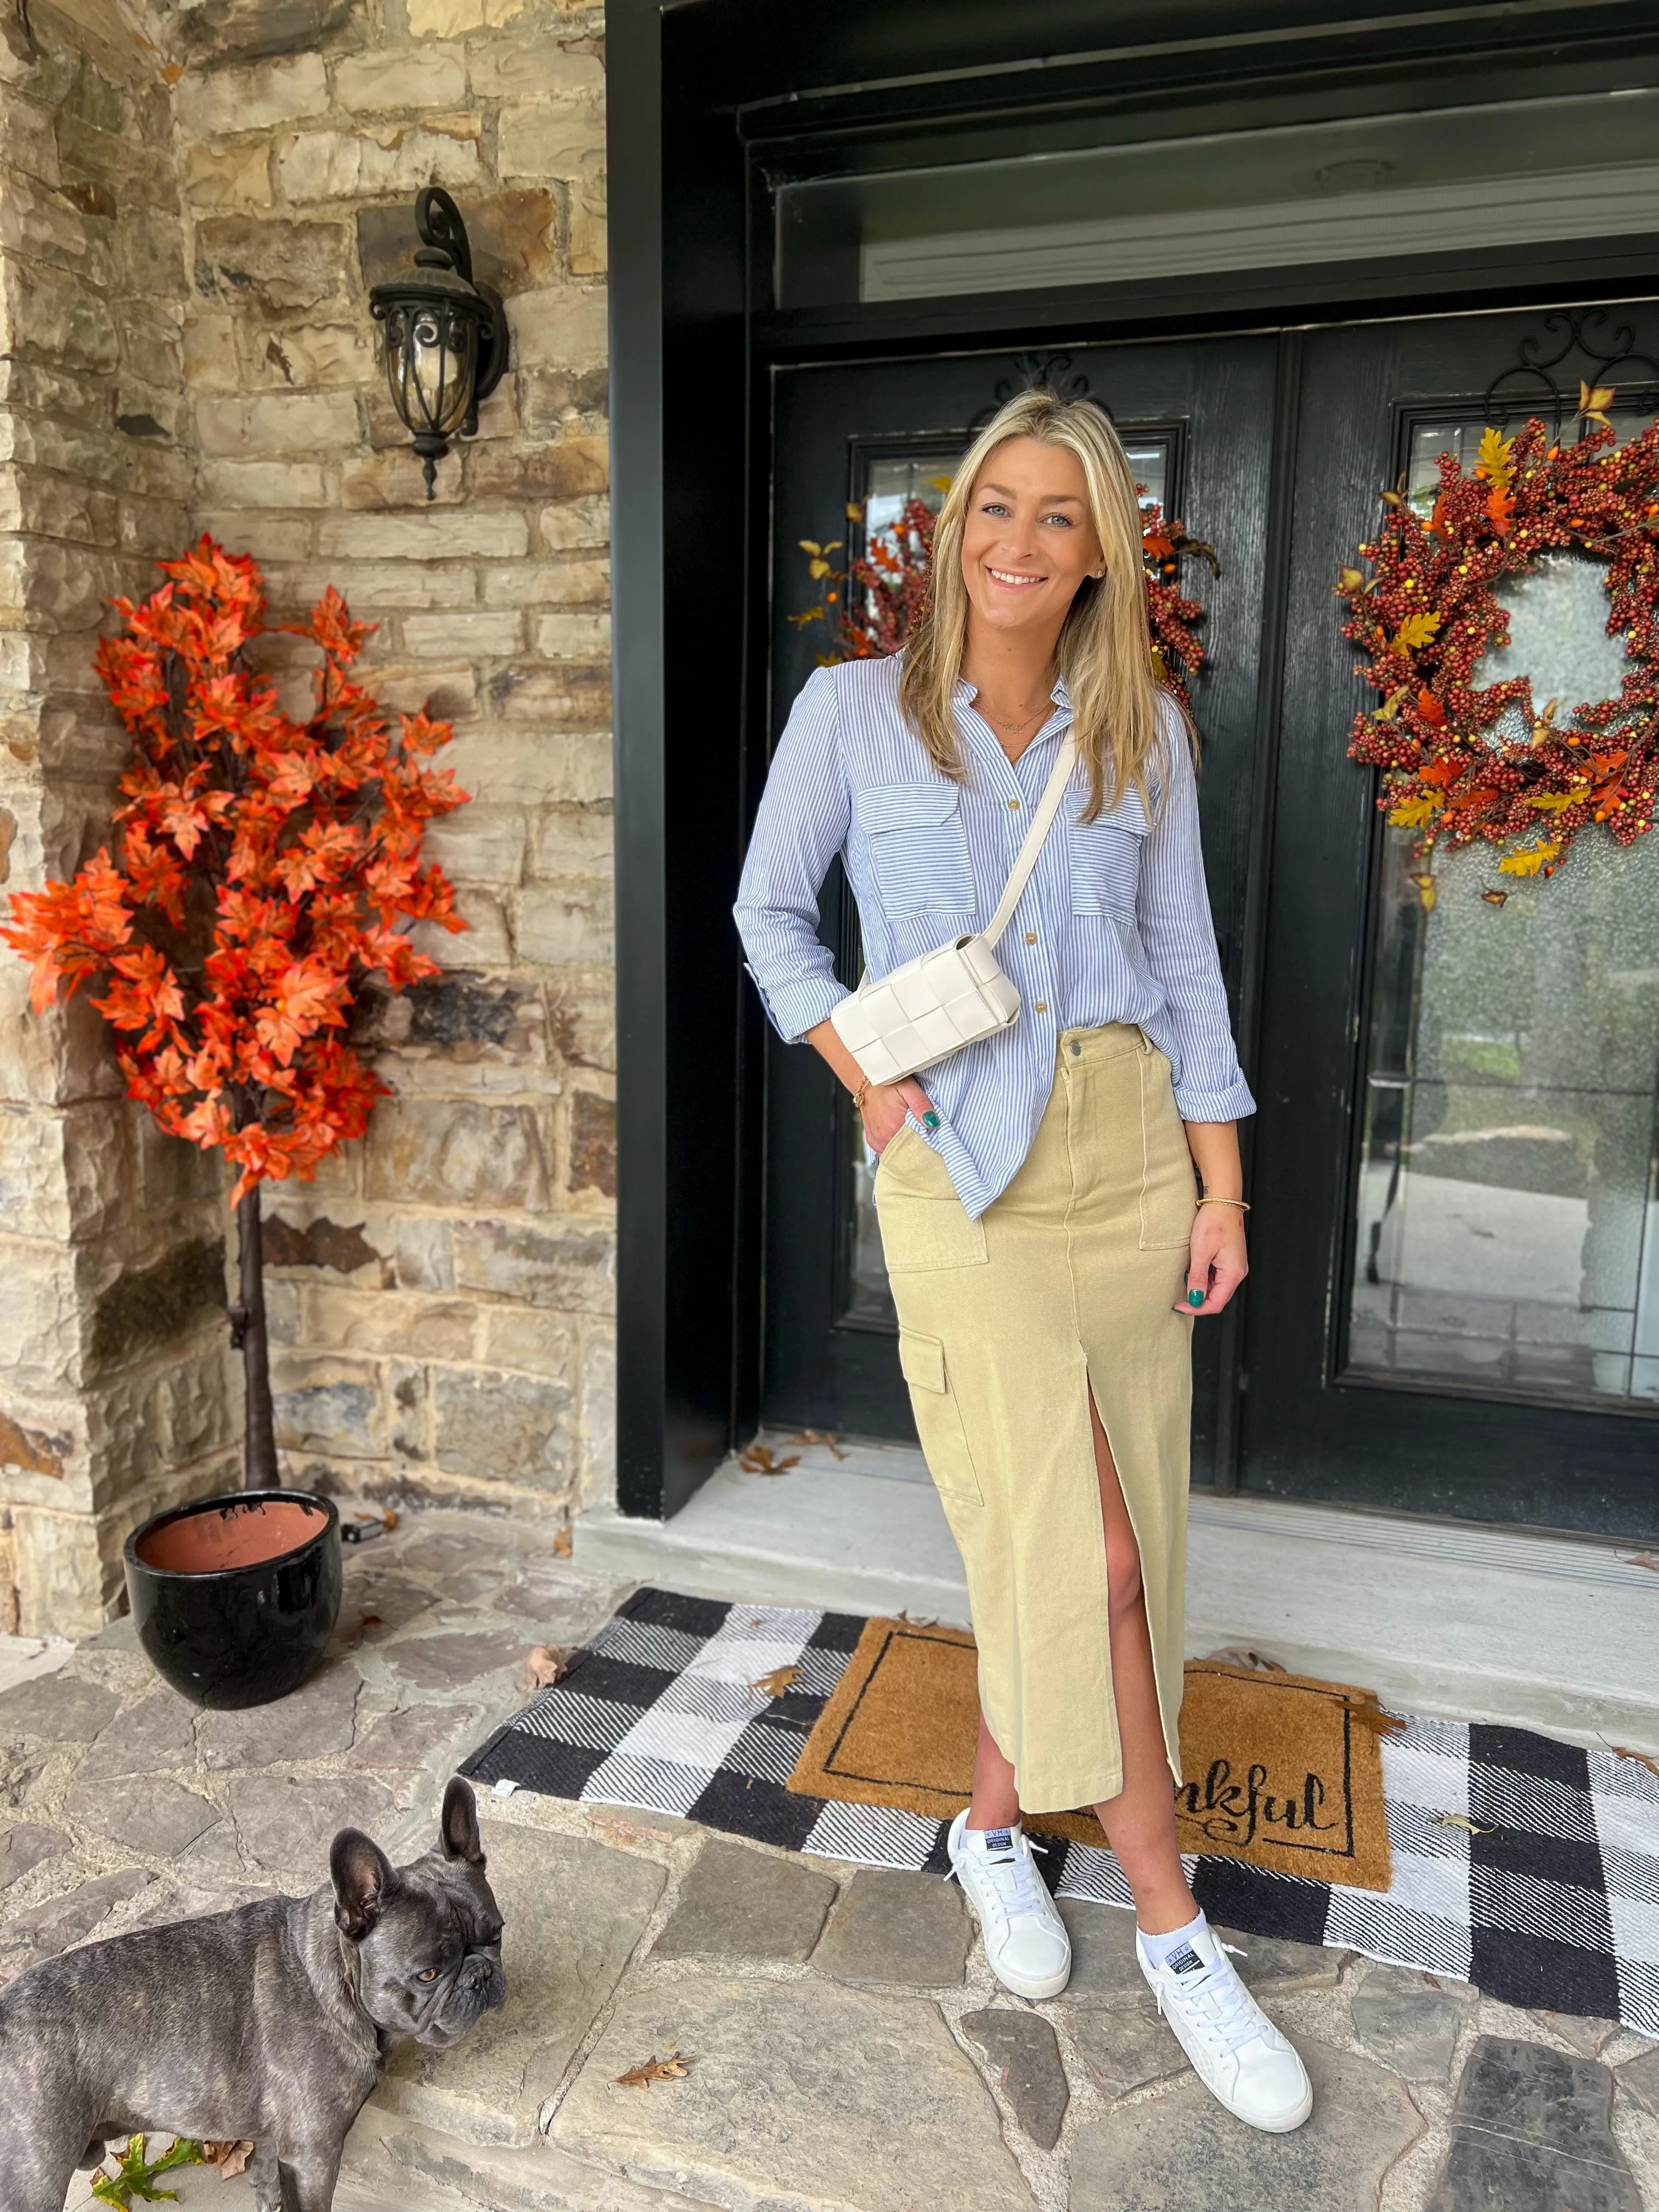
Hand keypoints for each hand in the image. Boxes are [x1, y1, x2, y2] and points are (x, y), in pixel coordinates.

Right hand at [861, 1075, 935, 1155]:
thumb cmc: (889, 1084)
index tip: (933, 1141)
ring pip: (896, 1154)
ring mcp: (876, 1141)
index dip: (927, 1146)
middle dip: (917, 1149)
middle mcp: (883, 1138)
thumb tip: (933, 1123)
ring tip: (912, 1138)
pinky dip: (895, 1148)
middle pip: (906, 1153)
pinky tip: (901, 1139)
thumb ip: (921, 1106)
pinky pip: (886, 1152)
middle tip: (924, 1138)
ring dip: (905, 1149)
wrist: (868, 1082)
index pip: (917, 1148)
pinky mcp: (872, 1141)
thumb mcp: (910, 1089)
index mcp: (894, 1127)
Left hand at [1176, 1202, 1246, 1316]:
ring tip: (1184, 1282)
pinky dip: (1204, 1279)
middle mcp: (1237, 1273)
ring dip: (1200, 1289)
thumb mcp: (1200, 1252)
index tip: (1180, 1305)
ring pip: (1216, 1288)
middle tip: (1178, 1297)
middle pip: (1217, 1298)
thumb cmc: (1213, 1223)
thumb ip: (1198, 1278)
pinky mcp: (1229, 1260)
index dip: (1197, 1308)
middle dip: (1198, 1300)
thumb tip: (1195, 1299)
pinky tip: (1192, 1272)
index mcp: (1233, 1273)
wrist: (1222, 1202)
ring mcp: (1234, 1266)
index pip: (1216, 1303)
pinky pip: (1217, 1277)